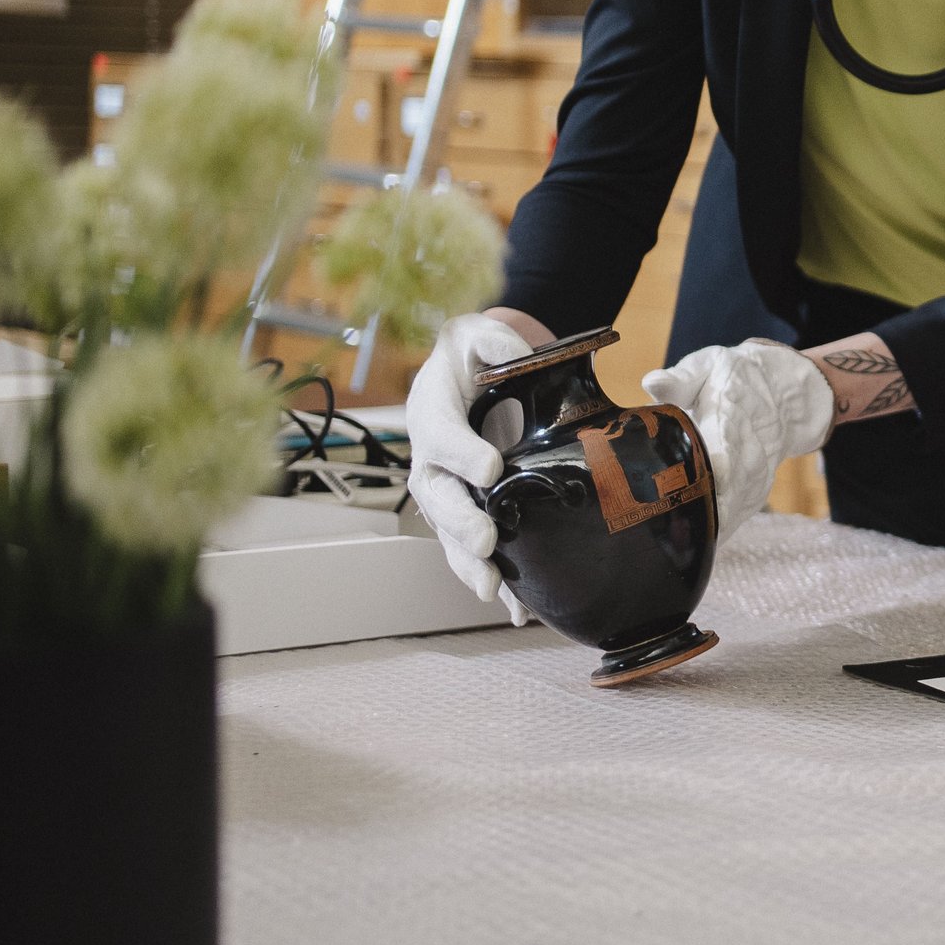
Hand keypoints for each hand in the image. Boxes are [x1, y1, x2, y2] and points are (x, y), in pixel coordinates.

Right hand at [406, 313, 536, 622]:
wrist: (469, 373)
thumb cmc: (476, 354)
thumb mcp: (481, 337)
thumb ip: (496, 342)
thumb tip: (515, 354)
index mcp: (430, 409)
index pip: (438, 430)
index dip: (460, 451)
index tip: (490, 469)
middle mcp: (429, 456)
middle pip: (436, 495)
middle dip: (461, 522)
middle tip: (488, 541)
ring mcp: (445, 488)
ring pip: (449, 531)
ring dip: (469, 562)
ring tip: (493, 588)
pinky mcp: (465, 510)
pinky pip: (469, 547)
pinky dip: (491, 576)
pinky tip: (514, 608)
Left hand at [643, 338, 836, 536]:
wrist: (784, 394)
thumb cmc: (733, 379)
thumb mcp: (709, 365)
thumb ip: (682, 378)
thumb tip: (653, 384)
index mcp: (733, 420)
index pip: (722, 452)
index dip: (707, 473)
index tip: (687, 489)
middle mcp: (749, 456)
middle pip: (725, 492)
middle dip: (694, 510)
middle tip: (658, 527)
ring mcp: (754, 480)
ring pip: (729, 513)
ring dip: (700, 528)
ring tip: (666, 544)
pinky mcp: (752, 496)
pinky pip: (731, 521)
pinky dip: (710, 534)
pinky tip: (685, 546)